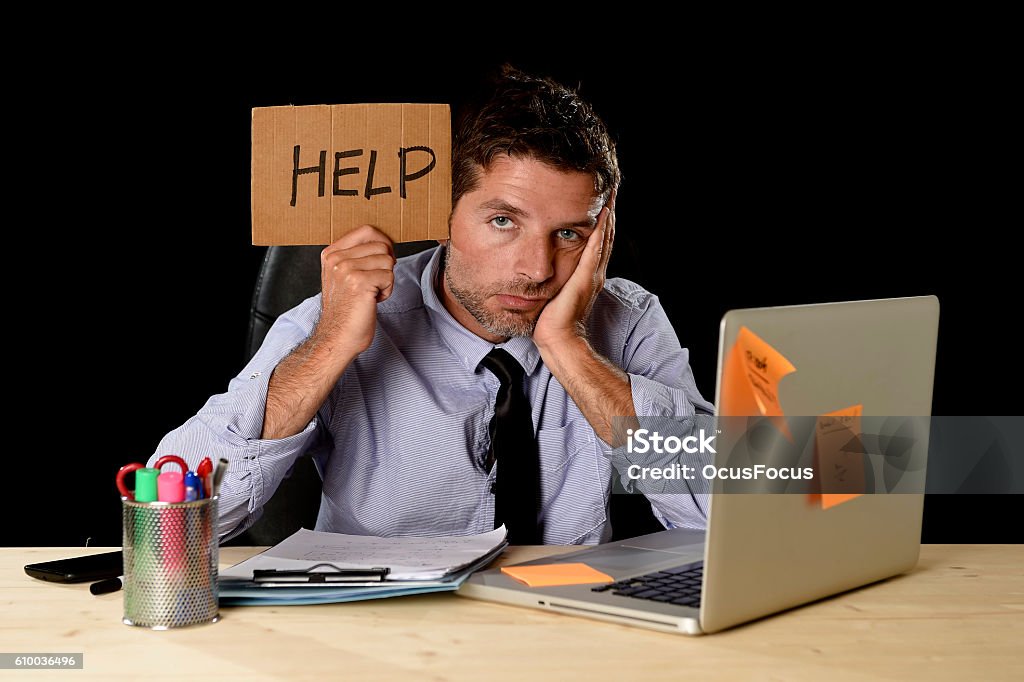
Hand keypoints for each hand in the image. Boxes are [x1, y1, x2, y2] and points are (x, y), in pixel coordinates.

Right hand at [315, 224, 395, 359]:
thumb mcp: (343, 276)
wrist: (338, 337)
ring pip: (388, 260)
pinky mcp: (359, 282)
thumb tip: (385, 242)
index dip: (383, 244)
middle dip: (386, 265)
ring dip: (386, 280)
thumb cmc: (346, 310)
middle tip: (373, 284)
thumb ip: (356, 256)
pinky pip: (389, 276)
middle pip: (382, 245)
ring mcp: (346, 269)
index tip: (381, 262)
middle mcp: (336, 258)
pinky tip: (372, 301)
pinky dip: (386, 291)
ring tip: (370, 294)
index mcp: (331, 253)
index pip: (367, 230)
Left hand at [533, 190, 615, 348]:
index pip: (597, 241)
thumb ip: (552, 278)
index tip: (602, 200)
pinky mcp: (585, 279)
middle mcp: (594, 272)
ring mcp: (592, 275)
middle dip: (608, 212)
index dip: (601, 221)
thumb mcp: (552, 292)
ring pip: (603, 238)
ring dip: (608, 216)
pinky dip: (600, 232)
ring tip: (611, 194)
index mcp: (587, 275)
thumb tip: (538, 268)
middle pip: (605, 235)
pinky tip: (602, 215)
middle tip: (612, 188)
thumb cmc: (550, 321)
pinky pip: (595, 250)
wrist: (557, 339)